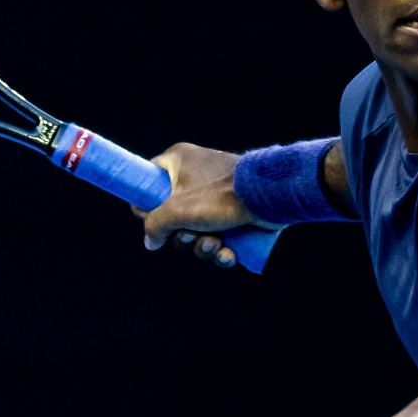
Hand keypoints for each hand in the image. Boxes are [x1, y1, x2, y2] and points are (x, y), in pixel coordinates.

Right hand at [134, 142, 280, 269]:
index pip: (149, 181)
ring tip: (215, 244)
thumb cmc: (220, 196)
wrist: (271, 197)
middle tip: (193, 235)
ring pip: (198, 231)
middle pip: (173, 216)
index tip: (155, 222)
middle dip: (183, 236)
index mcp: (179, 162)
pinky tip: (228, 253)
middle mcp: (197, 175)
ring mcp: (218, 195)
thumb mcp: (178, 210)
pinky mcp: (236, 213)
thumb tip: (151, 241)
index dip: (146, 205)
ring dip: (203, 246)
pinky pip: (219, 237)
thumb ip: (155, 225)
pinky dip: (222, 250)